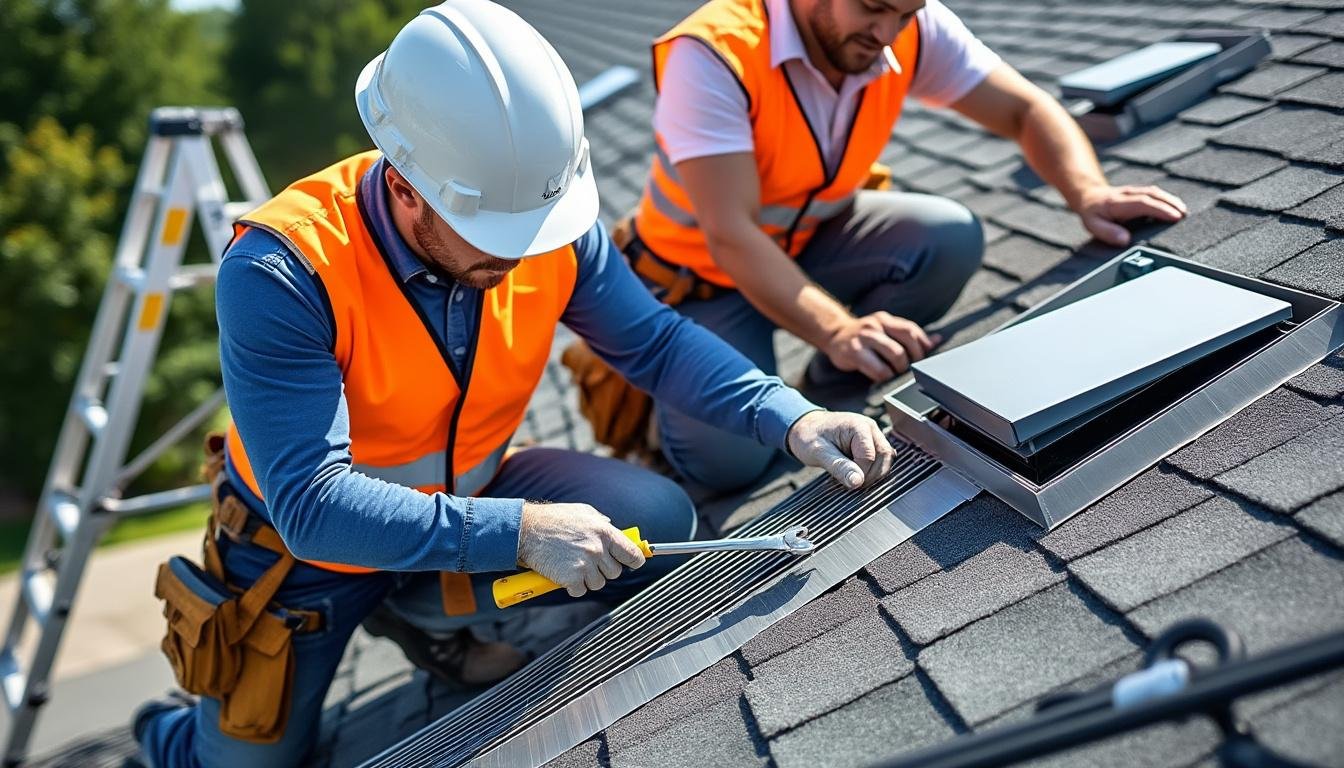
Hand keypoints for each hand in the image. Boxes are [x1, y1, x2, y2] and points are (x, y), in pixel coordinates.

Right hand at [516, 502, 645, 597]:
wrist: (526, 530)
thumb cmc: (552, 519)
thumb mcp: (582, 512)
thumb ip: (601, 521)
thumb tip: (612, 527)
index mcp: (604, 532)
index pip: (631, 553)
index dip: (635, 560)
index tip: (634, 563)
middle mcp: (598, 549)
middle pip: (615, 572)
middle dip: (603, 569)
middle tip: (587, 561)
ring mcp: (585, 565)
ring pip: (598, 583)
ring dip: (587, 578)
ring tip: (572, 564)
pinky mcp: (572, 578)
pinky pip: (580, 590)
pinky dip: (572, 586)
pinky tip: (562, 572)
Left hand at [787, 410, 895, 489]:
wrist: (805, 428)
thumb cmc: (809, 437)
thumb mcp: (819, 453)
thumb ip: (839, 467)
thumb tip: (857, 482)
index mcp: (858, 426)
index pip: (869, 456)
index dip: (860, 473)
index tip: (846, 482)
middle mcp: (870, 428)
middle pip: (884, 456)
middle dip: (871, 475)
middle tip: (852, 485)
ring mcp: (873, 435)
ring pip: (885, 459)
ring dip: (873, 474)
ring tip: (852, 479)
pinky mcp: (872, 443)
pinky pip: (881, 459)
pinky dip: (873, 470)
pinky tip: (856, 474)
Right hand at [823, 312, 940, 381]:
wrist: (834, 335)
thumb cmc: (864, 337)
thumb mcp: (886, 331)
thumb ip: (908, 336)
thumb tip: (937, 340)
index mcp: (886, 319)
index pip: (911, 330)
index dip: (922, 345)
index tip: (924, 359)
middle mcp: (877, 325)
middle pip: (907, 340)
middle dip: (914, 358)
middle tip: (910, 369)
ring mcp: (865, 337)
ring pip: (895, 354)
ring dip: (900, 368)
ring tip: (897, 374)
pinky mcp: (855, 352)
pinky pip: (877, 368)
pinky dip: (885, 376)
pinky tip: (883, 378)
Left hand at [1075, 184, 1187, 246]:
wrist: (1089, 195)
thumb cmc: (1093, 213)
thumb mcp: (1093, 225)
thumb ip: (1108, 232)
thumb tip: (1125, 240)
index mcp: (1118, 203)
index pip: (1143, 204)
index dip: (1160, 210)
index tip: (1175, 217)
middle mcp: (1128, 194)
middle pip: (1153, 195)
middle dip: (1170, 204)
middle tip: (1184, 215)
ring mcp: (1135, 191)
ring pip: (1155, 192)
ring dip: (1171, 200)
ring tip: (1183, 212)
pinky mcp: (1139, 191)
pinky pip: (1155, 194)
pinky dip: (1167, 200)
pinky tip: (1175, 208)